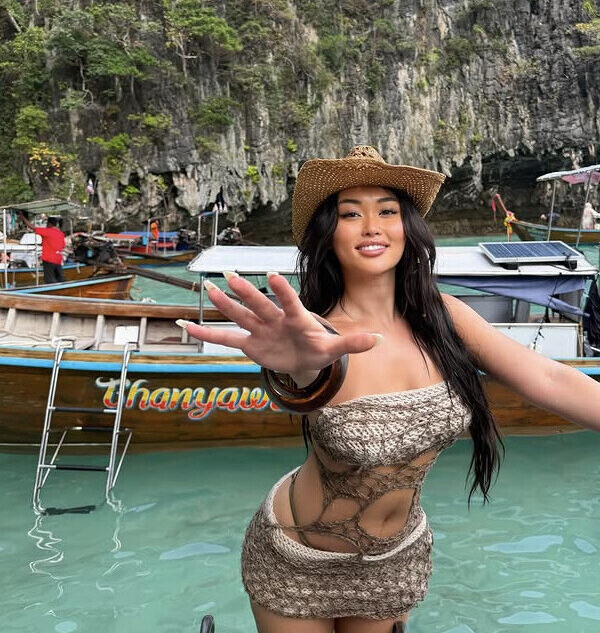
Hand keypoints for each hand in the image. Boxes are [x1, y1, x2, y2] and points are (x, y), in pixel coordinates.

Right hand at [177, 271, 380, 380]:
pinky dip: (206, 335)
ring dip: (225, 304)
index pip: (290, 302)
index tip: (273, 275)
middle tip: (231, 274)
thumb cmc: (319, 348)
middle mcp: (275, 320)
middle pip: (260, 305)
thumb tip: (380, 339)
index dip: (282, 290)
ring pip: (240, 315)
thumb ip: (354, 343)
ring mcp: (260, 330)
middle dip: (247, 292)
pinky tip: (186, 327)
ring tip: (209, 288)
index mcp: (297, 319)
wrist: (304, 358)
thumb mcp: (335, 349)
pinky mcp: (249, 344)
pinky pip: (225, 339)